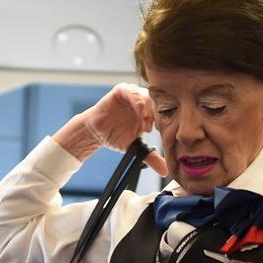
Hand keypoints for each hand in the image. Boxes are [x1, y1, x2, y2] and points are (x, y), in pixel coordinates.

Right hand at [52, 83, 168, 176]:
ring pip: (147, 96)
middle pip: (157, 102)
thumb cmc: (115, 136)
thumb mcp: (135, 147)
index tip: (164, 134)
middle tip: (155, 130)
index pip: (163, 111)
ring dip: (150, 111)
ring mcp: (132, 94)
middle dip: (158, 116)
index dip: (166, 121)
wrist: (96, 133)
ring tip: (147, 126)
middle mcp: (142, 100)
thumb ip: (151, 157)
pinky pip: (133, 92)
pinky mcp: (121, 90)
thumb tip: (166, 171)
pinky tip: (141, 115)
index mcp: (149, 111)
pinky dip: (139, 103)